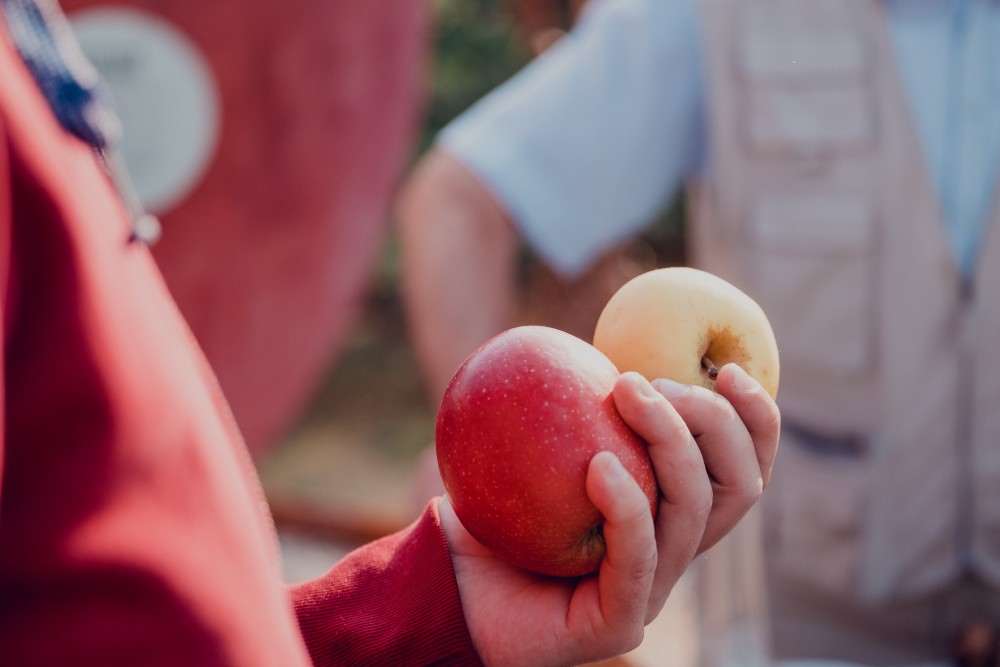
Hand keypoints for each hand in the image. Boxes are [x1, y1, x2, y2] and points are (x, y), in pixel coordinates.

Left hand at [438, 365, 779, 665]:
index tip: (728, 368)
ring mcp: (649, 590)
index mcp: (667, 511)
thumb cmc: (491, 506)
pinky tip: (598, 466)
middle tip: (657, 381)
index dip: (755, 421)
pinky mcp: (618, 623)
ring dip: (669, 442)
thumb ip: (573, 398)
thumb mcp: (534, 437)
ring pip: (694, 514)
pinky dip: (627, 508)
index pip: (740, 468)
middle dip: (715, 422)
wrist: (448, 580)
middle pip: (738, 488)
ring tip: (624, 391)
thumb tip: (589, 336)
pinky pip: (639, 561)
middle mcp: (671, 549)